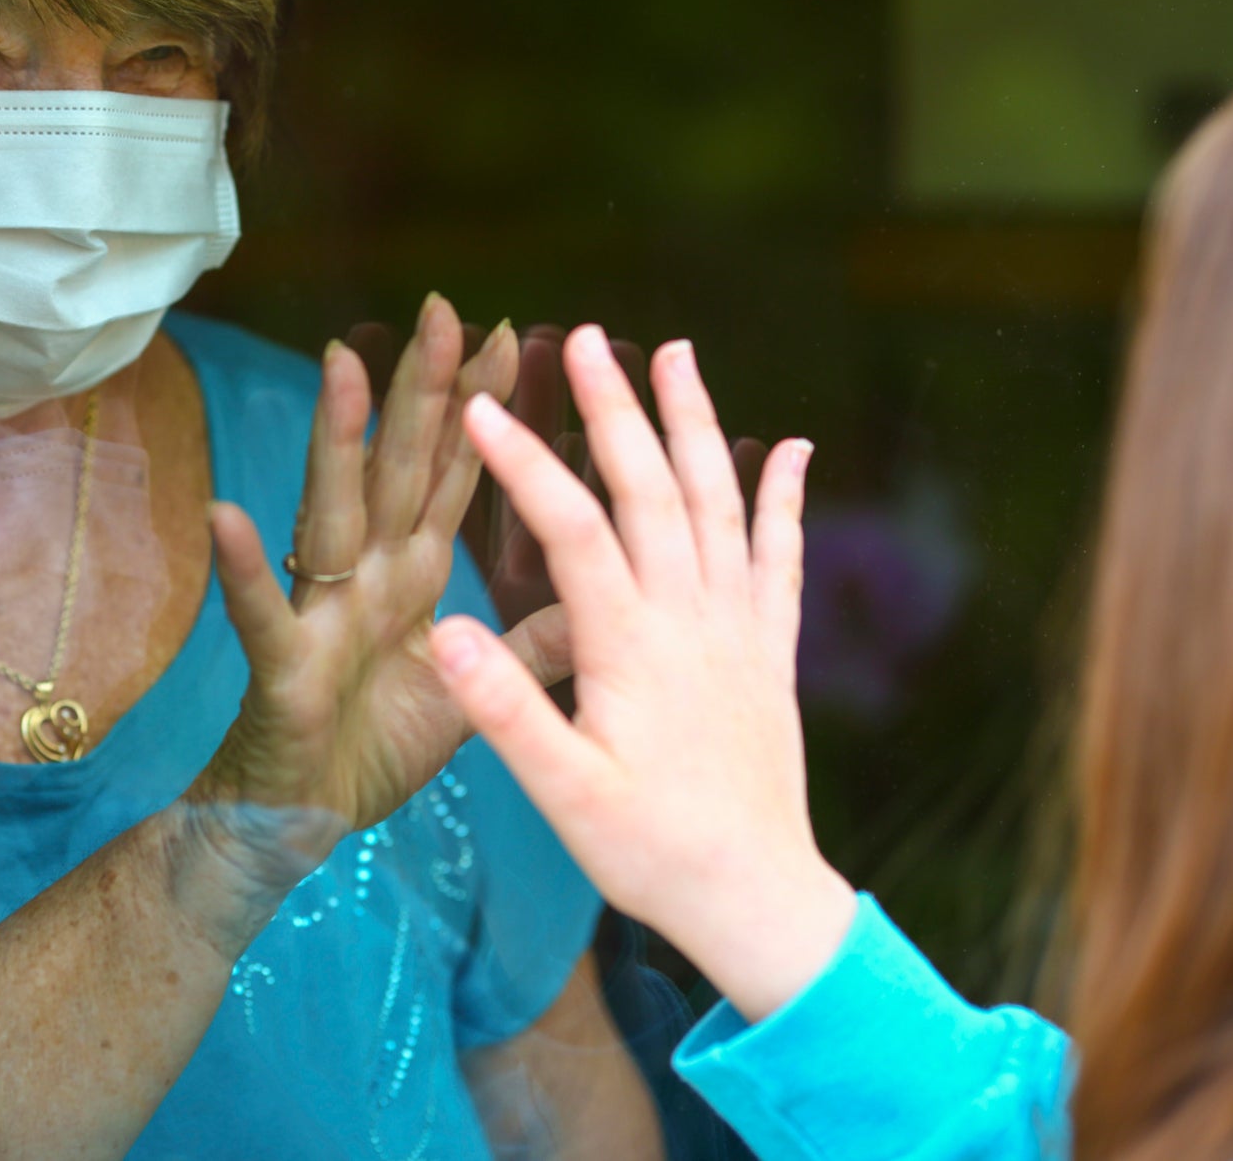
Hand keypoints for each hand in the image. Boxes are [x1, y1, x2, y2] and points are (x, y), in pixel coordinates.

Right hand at [194, 294, 569, 861]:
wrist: (302, 824)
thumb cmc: (378, 749)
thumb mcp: (479, 692)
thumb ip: (535, 643)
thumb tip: (601, 591)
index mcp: (414, 576)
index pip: (453, 477)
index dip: (482, 411)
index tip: (513, 338)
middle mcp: (367, 577)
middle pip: (398, 468)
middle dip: (420, 391)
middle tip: (442, 308)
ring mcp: (321, 614)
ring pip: (331, 513)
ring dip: (336, 443)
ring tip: (340, 367)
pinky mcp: (282, 668)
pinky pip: (262, 614)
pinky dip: (244, 570)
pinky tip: (228, 518)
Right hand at [428, 326, 855, 1021]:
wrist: (756, 896)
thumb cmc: (648, 850)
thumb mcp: (562, 793)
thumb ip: (505, 709)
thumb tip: (443, 631)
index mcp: (630, 647)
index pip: (574, 530)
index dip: (527, 464)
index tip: (485, 408)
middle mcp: (691, 619)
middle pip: (652, 490)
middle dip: (616, 408)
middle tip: (585, 337)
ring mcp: (739, 628)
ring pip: (719, 503)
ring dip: (696, 424)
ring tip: (676, 352)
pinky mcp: (772, 650)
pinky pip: (783, 556)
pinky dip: (785, 497)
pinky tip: (789, 447)